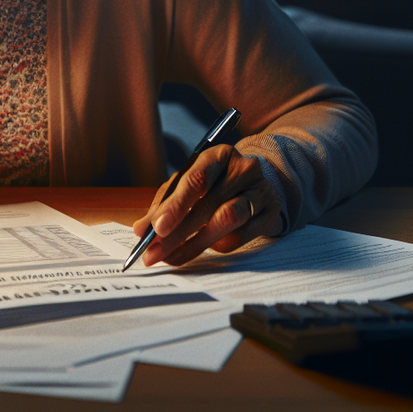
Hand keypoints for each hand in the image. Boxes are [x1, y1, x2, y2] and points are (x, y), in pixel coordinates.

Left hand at [131, 145, 282, 265]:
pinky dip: (217, 246)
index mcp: (219, 155)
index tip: (155, 229)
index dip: (174, 206)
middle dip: (176, 234)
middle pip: (208, 205)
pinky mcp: (271, 214)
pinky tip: (203, 249)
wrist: (260, 184)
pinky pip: (241, 237)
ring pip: (226, 221)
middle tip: (154, 252)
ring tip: (171, 256)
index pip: (196, 180)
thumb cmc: (216, 183)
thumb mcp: (190, 183)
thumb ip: (165, 203)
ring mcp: (261, 191)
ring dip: (195, 244)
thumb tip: (141, 229)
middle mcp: (243, 169)